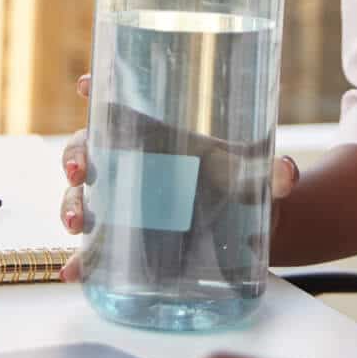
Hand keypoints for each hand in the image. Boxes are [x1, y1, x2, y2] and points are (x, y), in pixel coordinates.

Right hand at [57, 75, 300, 280]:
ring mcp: (121, 203)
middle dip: (73, 154)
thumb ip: (272, 174)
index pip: (118, 104)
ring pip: (79, 195)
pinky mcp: (123, 241)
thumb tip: (286, 173)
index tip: (86, 84)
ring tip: (77, 225)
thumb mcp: (255, 176)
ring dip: (69, 206)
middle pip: (85, 146)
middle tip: (80, 169)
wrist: (244, 234)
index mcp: (155, 135)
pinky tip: (73, 273)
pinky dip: (78, 261)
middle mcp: (129, 164)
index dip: (97, 90)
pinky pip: (92, 248)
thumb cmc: (240, 188)